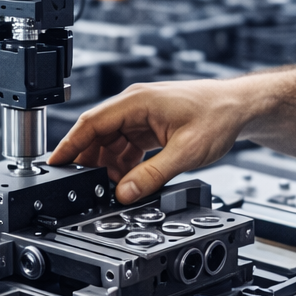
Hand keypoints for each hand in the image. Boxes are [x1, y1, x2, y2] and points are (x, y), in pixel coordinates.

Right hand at [49, 79, 252, 201]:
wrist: (242, 108)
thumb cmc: (218, 115)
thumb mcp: (186, 152)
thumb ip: (153, 175)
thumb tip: (125, 193)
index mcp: (137, 101)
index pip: (91, 123)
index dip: (69, 145)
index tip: (54, 164)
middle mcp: (135, 105)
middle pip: (97, 135)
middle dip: (88, 162)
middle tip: (81, 189)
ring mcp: (141, 115)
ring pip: (111, 143)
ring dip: (108, 167)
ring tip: (108, 190)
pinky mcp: (149, 126)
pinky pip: (126, 147)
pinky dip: (123, 165)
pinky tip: (127, 182)